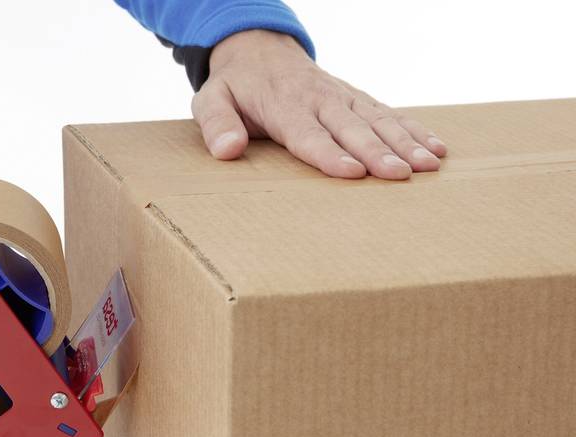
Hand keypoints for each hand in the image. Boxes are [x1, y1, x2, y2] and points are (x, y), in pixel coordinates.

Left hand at [192, 30, 447, 179]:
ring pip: (378, 120)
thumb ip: (217, 124)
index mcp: (283, 104)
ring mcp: (342, 97)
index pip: (307, 133)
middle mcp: (319, 99)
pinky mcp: (357, 98)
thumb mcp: (211, 100)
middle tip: (400, 174)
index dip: (330, 154)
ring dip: (405, 142)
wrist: (258, 48)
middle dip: (377, 151)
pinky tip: (437, 148)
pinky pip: (389, 113)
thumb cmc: (234, 85)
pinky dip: (415, 129)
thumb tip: (227, 150)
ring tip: (428, 166)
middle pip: (351, 128)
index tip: (352, 172)